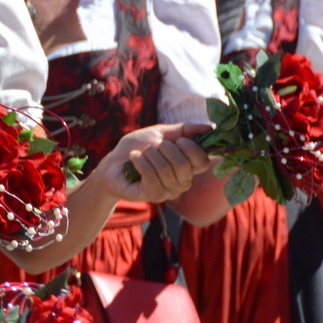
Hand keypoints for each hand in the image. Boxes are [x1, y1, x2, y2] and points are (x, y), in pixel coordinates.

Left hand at [95, 123, 210, 204]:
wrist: (112, 164)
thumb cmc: (138, 148)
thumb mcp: (161, 133)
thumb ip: (185, 130)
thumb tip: (210, 127)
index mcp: (188, 167)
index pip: (203, 162)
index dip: (192, 148)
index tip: (178, 140)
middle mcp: (183, 182)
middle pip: (184, 165)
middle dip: (165, 149)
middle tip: (152, 146)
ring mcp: (169, 191)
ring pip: (165, 169)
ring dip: (149, 154)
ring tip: (140, 153)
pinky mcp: (153, 195)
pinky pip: (151, 176)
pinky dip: (140, 161)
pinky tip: (134, 158)